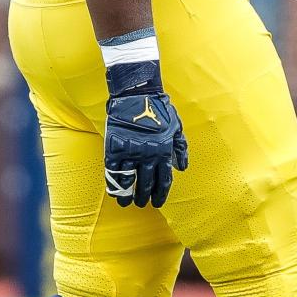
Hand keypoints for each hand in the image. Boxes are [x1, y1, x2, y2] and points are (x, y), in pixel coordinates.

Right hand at [104, 77, 188, 207]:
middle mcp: (148, 155)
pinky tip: (115, 192)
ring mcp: (130, 152)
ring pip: (129, 181)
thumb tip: (182, 168)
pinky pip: (113, 171)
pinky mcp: (115, 147)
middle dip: (145, 197)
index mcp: (164, 151)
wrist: (136, 93)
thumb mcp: (176, 127)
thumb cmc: (159, 108)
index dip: (161, 194)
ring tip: (127, 203)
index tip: (157, 203)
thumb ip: (180, 148)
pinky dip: (114, 184)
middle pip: (146, 184)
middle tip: (143, 203)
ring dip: (128, 195)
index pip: (163, 180)